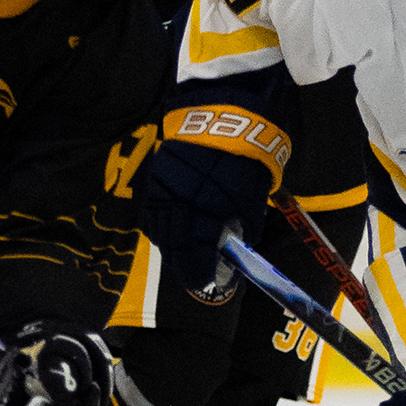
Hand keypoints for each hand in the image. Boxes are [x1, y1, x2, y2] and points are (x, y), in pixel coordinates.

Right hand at [134, 127, 279, 291]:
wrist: (224, 121)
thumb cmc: (246, 163)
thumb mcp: (252, 201)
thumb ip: (243, 228)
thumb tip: (237, 249)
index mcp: (209, 213)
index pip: (198, 255)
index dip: (200, 273)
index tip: (206, 283)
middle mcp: (181, 206)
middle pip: (174, 249)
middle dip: (184, 266)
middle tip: (194, 276)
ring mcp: (164, 193)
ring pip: (159, 232)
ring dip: (171, 248)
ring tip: (183, 256)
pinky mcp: (155, 181)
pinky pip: (153, 213)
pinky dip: (162, 227)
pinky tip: (171, 232)